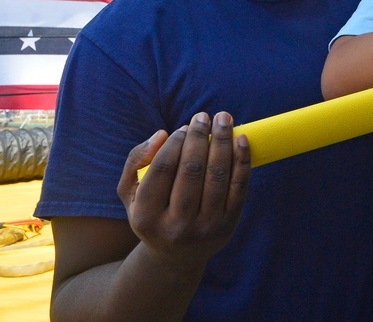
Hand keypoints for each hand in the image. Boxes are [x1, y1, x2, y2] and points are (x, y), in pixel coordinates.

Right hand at [117, 111, 250, 269]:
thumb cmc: (152, 213)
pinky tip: (241, 139)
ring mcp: (205, 227)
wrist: (177, 256)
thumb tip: (161, 134)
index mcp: (145, 217)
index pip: (162, 169)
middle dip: (199, 137)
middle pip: (192, 170)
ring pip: (217, 176)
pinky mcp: (229, 225)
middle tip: (203, 116)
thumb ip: (136, 160)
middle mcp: (176, 225)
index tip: (183, 127)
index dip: (174, 143)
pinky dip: (242, 160)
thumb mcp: (130, 192)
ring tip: (223, 119)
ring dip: (222, 142)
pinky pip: (239, 187)